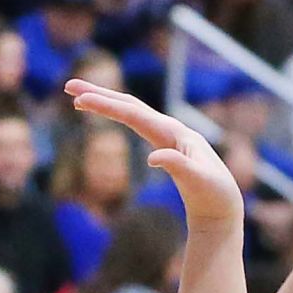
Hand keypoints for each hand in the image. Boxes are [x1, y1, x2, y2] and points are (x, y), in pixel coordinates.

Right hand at [65, 81, 244, 231]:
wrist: (223, 206)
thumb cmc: (214, 196)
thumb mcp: (200, 184)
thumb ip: (179, 168)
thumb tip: (153, 158)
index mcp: (174, 134)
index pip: (134, 115)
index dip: (106, 107)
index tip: (81, 101)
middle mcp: (169, 128)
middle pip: (129, 105)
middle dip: (99, 95)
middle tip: (69, 87)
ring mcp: (166, 135)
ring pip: (131, 110)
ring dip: (106, 101)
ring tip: (78, 98)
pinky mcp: (164, 144)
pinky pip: (136, 122)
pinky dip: (118, 114)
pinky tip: (106, 111)